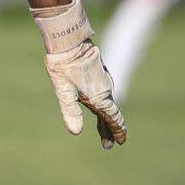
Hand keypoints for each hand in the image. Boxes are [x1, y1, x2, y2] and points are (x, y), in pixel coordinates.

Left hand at [32, 0, 126, 150]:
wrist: (68, 40)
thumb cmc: (64, 66)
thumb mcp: (64, 92)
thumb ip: (70, 112)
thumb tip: (76, 132)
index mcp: (99, 97)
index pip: (113, 118)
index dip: (117, 131)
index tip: (120, 141)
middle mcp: (105, 90)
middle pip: (111, 114)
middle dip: (109, 129)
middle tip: (108, 145)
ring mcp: (104, 80)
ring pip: (108, 103)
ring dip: (106, 117)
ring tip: (103, 130)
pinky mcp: (99, 73)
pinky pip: (104, 94)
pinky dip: (103, 105)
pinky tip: (97, 105)